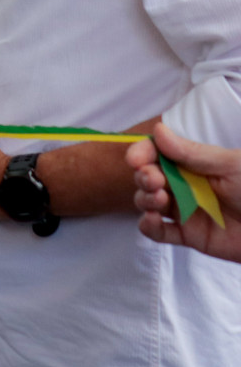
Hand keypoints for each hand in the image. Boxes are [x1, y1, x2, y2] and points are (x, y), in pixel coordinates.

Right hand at [130, 123, 240, 260]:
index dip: (143, 153)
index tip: (136, 159)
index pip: (159, 153)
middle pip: (148, 177)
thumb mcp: (231, 166)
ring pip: (147, 202)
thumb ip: (192, 153)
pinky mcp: (187, 236)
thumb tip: (158, 130)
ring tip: (160, 200)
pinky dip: (148, 226)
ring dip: (145, 199)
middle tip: (153, 180)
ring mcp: (185, 211)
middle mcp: (185, 185)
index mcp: (195, 164)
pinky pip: (157, 232)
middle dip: (143, 176)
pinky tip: (153, 220)